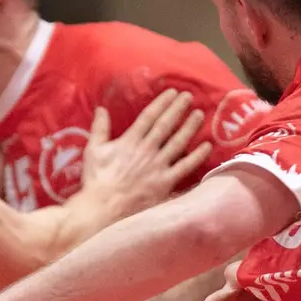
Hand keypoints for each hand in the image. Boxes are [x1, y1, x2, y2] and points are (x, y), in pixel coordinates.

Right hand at [79, 88, 212, 217]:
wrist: (103, 208)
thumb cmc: (96, 180)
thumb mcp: (93, 150)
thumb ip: (100, 128)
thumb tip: (101, 108)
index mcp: (130, 141)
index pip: (149, 116)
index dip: (162, 103)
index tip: (172, 92)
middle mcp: (147, 150)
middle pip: (166, 125)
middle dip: (178, 109)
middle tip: (189, 97)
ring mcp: (158, 166)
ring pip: (178, 142)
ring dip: (190, 127)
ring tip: (200, 114)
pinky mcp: (165, 182)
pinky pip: (185, 167)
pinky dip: (197, 156)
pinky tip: (207, 146)